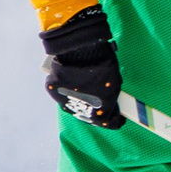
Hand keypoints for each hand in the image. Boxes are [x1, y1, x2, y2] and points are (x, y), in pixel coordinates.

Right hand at [41, 5, 123, 128]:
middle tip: (101, 103)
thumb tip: (109, 102)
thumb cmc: (102, 65)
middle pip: (88, 115)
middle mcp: (79, 110)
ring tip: (87, 90)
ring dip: (80, 100)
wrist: (81, 49)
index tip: (117, 118)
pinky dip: (68, 89)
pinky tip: (74, 82)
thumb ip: (111, 97)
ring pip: (73, 104)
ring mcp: (64, 99)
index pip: (108, 122)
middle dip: (95, 110)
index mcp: (98, 111)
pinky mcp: (53, 89)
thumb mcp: (114, 83)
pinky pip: (62, 92)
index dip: (114, 120)